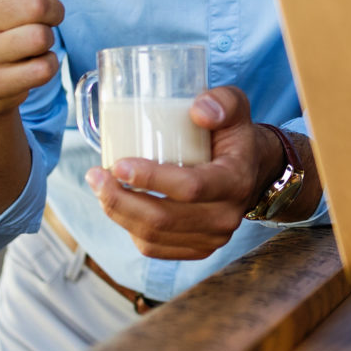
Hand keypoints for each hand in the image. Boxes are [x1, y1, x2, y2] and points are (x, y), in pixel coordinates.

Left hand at [84, 85, 276, 260]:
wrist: (253, 170)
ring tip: (99, 187)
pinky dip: (129, 228)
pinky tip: (119, 207)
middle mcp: (226, 217)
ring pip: (152, 237)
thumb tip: (198, 110)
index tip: (118, 164)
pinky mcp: (198, 250)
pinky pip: (153, 248)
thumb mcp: (235, 108)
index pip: (190, 188)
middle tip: (96, 175)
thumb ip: (222, 101)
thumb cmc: (235, 136)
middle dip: (119, 200)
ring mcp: (212, 239)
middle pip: (162, 219)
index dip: (150, 179)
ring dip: (117, 214)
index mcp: (235, 182)